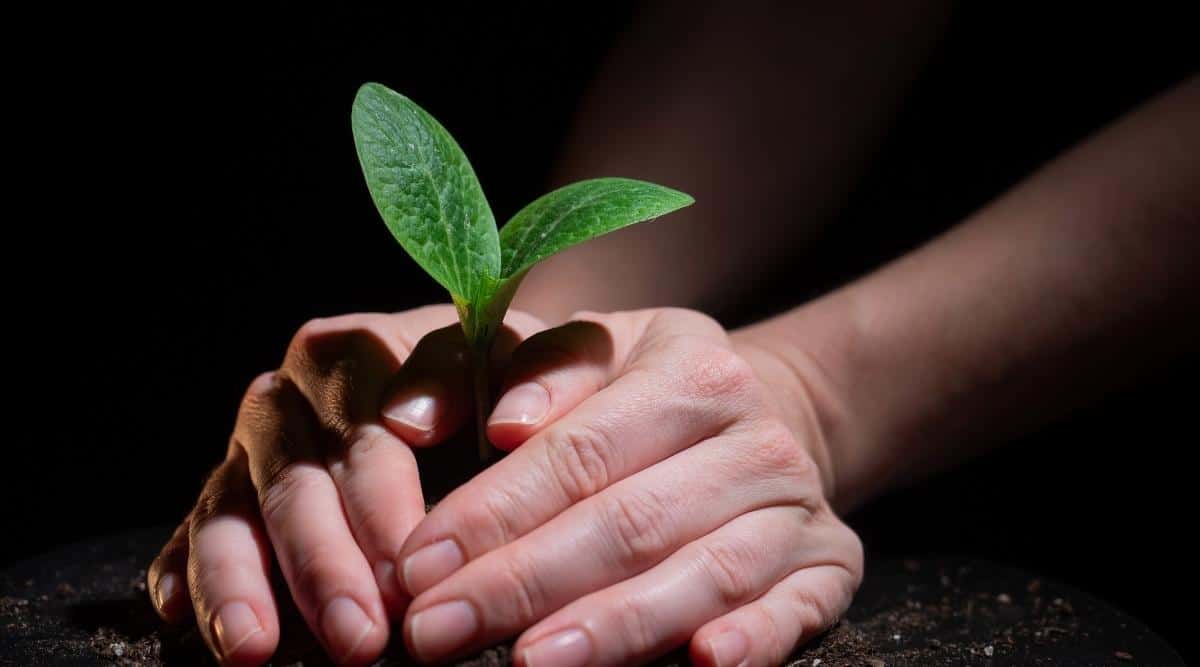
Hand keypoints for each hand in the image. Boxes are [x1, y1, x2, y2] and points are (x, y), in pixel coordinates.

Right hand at [147, 306, 542, 665]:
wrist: (464, 384)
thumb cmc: (500, 380)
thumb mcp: (530, 361)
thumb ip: (543, 372)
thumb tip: (511, 427)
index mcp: (360, 352)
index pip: (363, 429)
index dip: (384, 503)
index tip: (411, 572)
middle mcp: (293, 396)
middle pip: (297, 479)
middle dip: (325, 564)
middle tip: (361, 639)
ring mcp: (252, 449)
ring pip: (231, 510)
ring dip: (242, 581)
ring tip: (257, 650)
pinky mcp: (223, 494)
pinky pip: (192, 532)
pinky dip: (186, 573)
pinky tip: (180, 617)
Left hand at [396, 308, 862, 665]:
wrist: (774, 412)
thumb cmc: (649, 389)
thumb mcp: (591, 351)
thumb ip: (511, 373)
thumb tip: (440, 421)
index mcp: (691, 369)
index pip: (579, 451)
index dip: (494, 513)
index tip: (417, 565)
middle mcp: (754, 438)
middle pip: (631, 521)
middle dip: (525, 584)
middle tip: (438, 633)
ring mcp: (798, 507)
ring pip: (705, 575)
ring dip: (617, 627)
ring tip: (533, 664)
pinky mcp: (832, 565)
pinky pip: (798, 610)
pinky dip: (757, 641)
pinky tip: (706, 666)